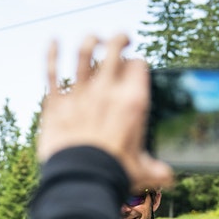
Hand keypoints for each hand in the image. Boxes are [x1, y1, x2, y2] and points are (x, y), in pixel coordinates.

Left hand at [38, 34, 171, 191]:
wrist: (81, 180)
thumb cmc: (113, 174)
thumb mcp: (141, 170)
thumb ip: (155, 170)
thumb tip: (167, 178)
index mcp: (132, 101)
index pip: (138, 65)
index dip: (137, 63)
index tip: (135, 68)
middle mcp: (107, 90)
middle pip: (114, 49)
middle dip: (119, 39)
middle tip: (121, 40)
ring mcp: (80, 93)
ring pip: (84, 53)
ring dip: (90, 41)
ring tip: (94, 39)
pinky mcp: (56, 102)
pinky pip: (52, 71)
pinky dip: (52, 54)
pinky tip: (52, 41)